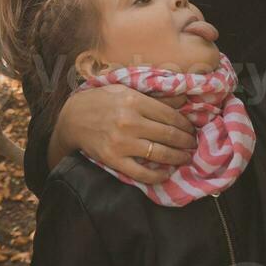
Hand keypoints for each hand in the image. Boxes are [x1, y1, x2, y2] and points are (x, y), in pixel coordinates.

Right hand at [48, 84, 195, 183]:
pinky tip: (166, 173)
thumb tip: (184, 98)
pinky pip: (141, 173)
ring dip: (178, 158)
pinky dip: (158, 176)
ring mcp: (121, 142)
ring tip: (185, 157)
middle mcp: (129, 121)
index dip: (186, 124)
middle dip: (186, 142)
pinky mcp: (113, 159)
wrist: (72, 118)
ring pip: (159, 154)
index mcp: (134, 101)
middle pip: (169, 135)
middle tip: (193, 145)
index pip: (170, 115)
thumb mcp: (126, 90)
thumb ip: (155, 96)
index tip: (192, 129)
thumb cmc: (102, 100)